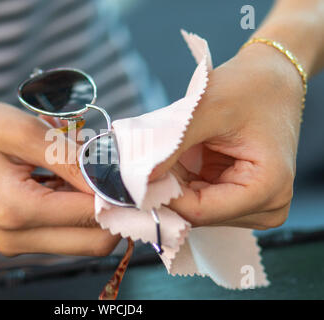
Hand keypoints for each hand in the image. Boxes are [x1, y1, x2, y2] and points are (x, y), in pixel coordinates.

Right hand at [0, 89, 118, 255]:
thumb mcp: (23, 131)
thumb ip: (72, 159)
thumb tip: (113, 178)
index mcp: (17, 210)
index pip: (93, 217)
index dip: (119, 196)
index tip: (131, 171)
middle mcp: (16, 238)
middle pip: (93, 243)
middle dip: (113, 210)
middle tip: (113, 172)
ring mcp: (13, 242)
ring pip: (80, 240)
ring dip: (93, 208)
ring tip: (82, 168)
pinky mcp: (13, 237)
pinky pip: (60, 232)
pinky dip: (73, 209)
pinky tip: (64, 178)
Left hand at [151, 43, 303, 229]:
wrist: (270, 77)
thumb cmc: (248, 87)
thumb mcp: (205, 110)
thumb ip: (170, 146)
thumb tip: (136, 179)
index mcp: (268, 188)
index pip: (200, 211)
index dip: (162, 197)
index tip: (133, 179)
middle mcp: (268, 207)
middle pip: (198, 214)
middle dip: (167, 190)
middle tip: (144, 163)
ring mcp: (255, 206)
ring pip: (195, 209)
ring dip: (174, 186)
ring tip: (169, 154)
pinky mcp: (242, 199)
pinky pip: (200, 199)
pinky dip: (183, 182)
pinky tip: (180, 160)